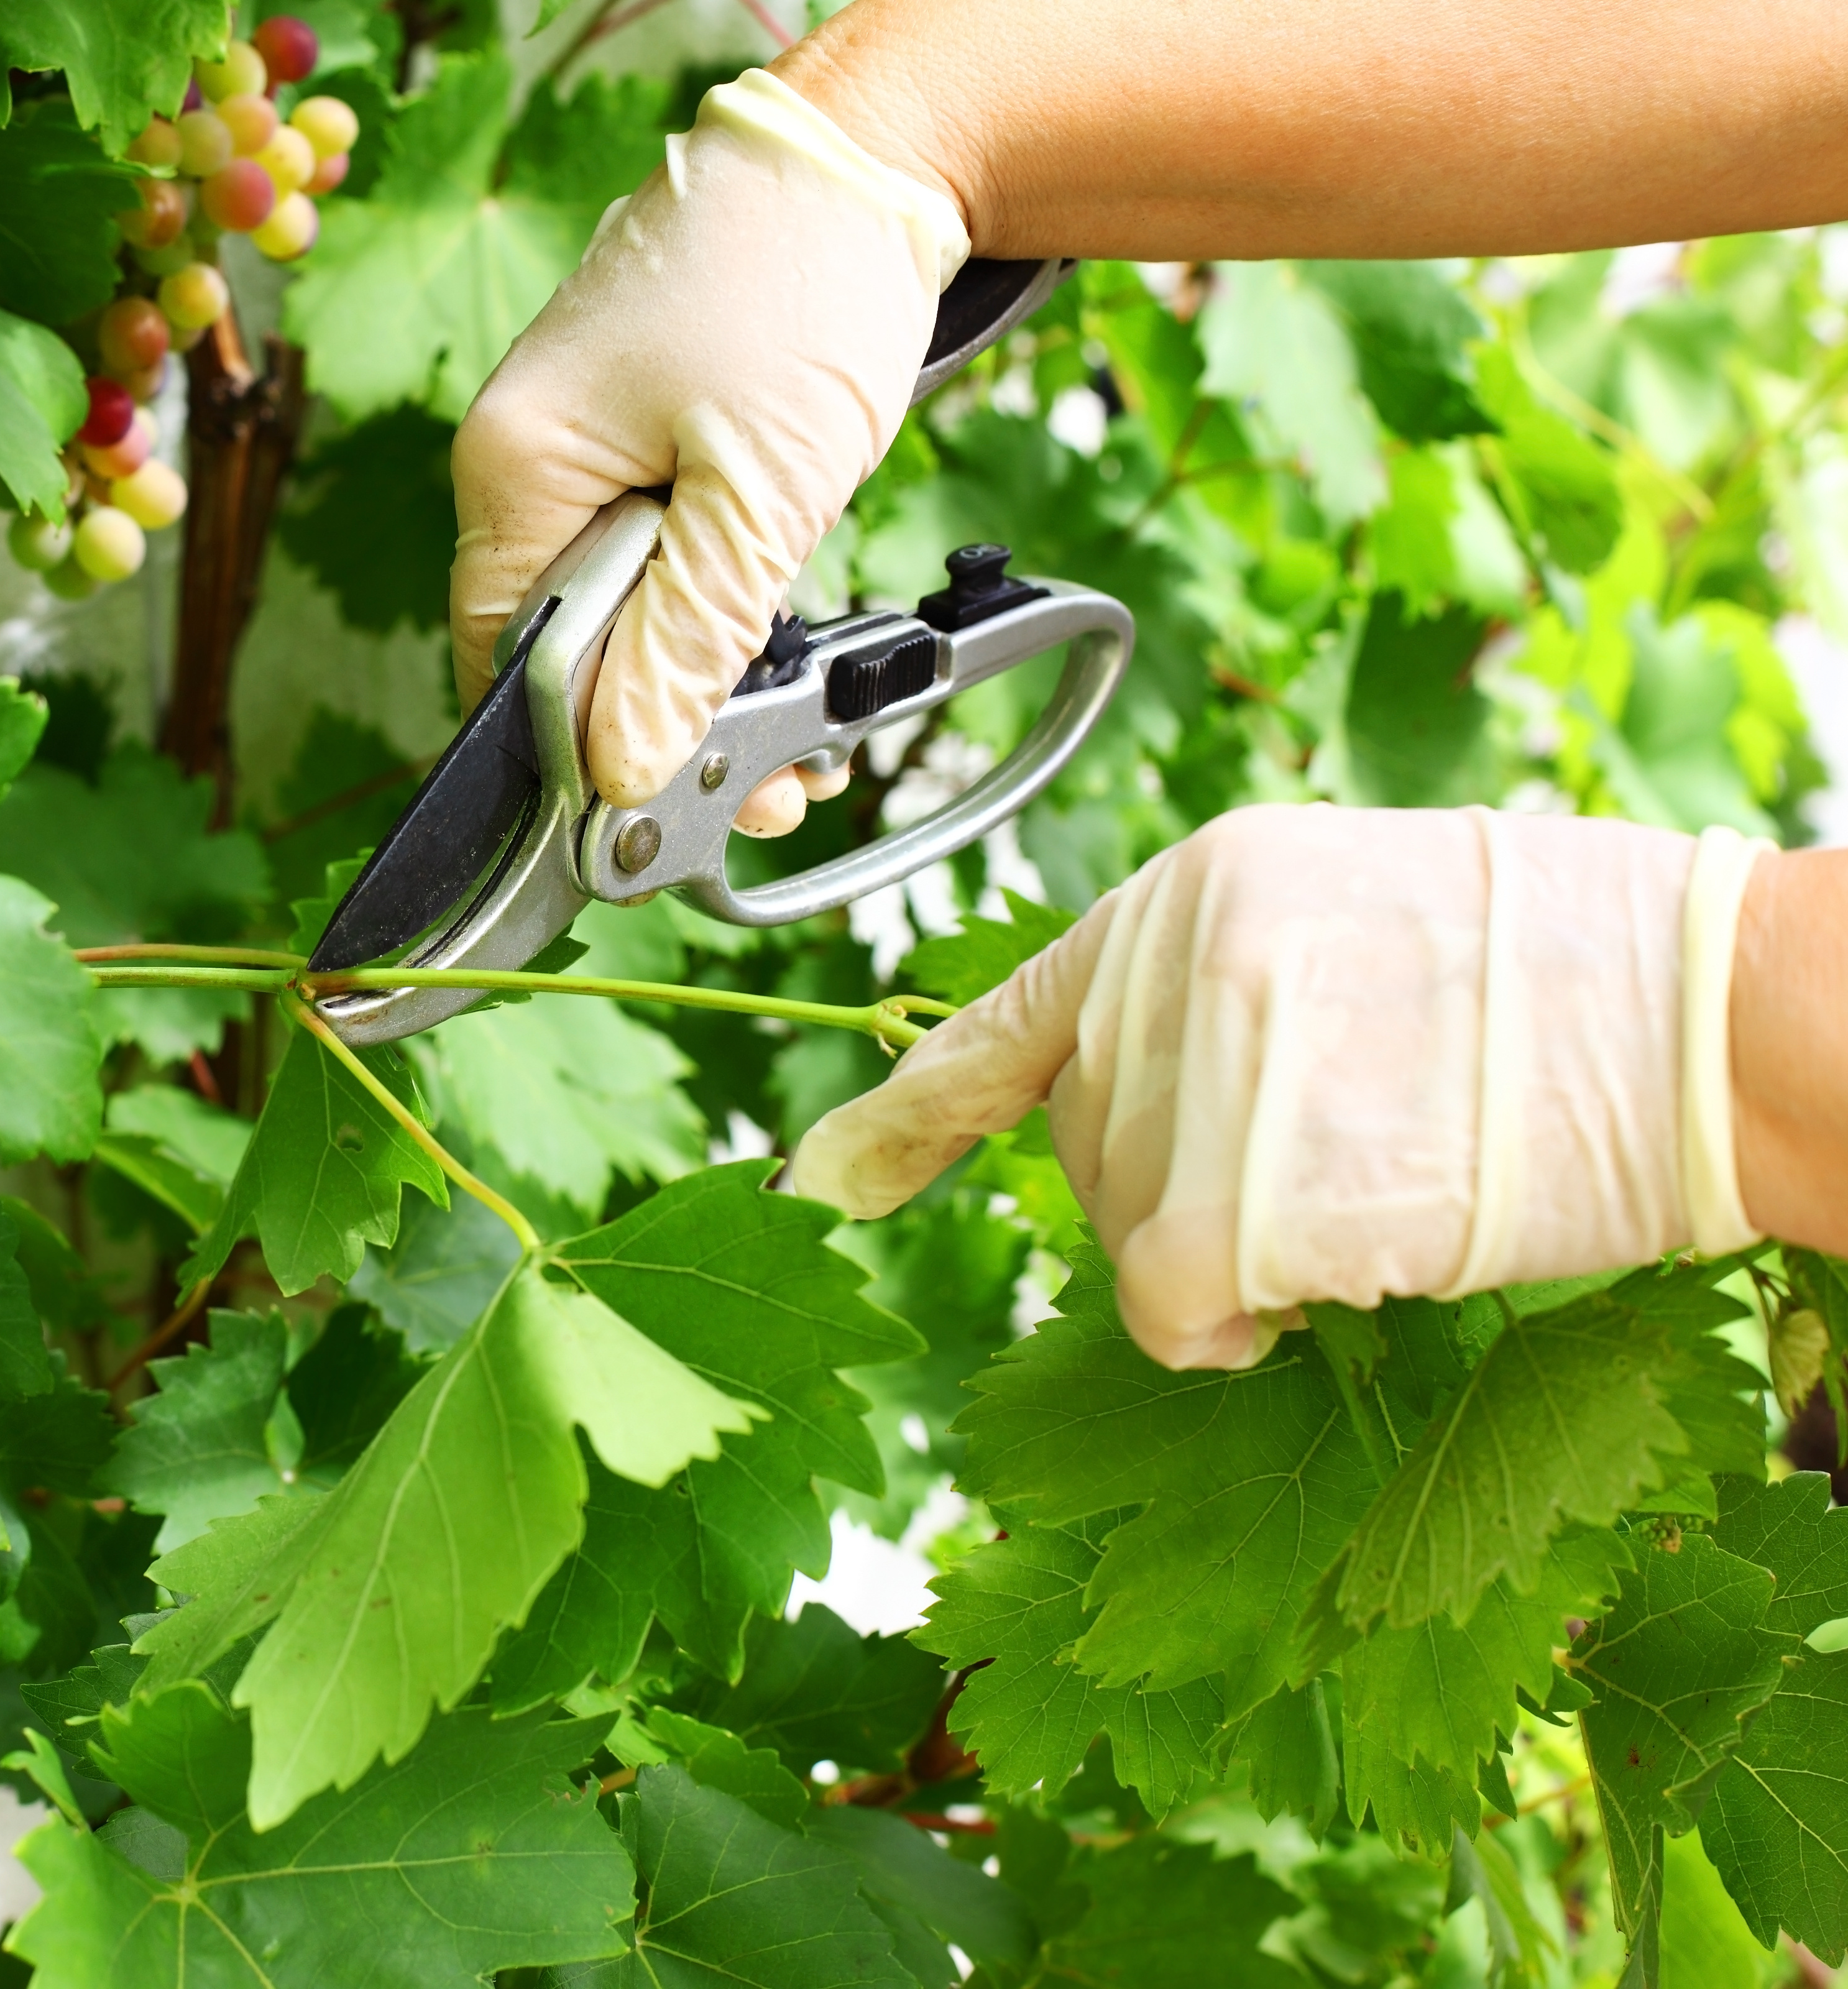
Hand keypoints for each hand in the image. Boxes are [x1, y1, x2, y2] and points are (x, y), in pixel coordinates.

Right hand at [446, 69, 966, 836]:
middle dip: (658, 725)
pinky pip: (654, 553)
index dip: (576, 749)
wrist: (881, 152)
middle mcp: (525, 455)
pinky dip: (715, 608)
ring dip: (699, 674)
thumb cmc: (810, 289)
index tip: (667, 805)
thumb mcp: (760, 498)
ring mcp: (582, 439)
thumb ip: (685, 641)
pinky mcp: (642, 432)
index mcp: (515, 467)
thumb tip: (618, 769)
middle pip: (560, 645)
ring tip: (799, 731)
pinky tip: (782, 645)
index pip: (503, 659)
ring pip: (617, 608)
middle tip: (767, 785)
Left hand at [790, 805, 1777, 1367]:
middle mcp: (1164, 968)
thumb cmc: (1564, 978)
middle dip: (1184, 1192)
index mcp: (1186, 893)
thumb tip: (1127, 1094)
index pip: (1003, 1020)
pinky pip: (1175, 1308)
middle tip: (1345, 1150)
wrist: (1708, 1012)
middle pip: (1089, 1155)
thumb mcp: (1345, 925)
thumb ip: (1212, 994)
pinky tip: (1344, 1267)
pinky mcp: (1242, 1191)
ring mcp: (1198, 1077)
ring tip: (1379, 1182)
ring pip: (1133, 1240)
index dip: (904, 1115)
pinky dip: (1236, 1324)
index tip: (820, 1180)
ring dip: (1235, 1260)